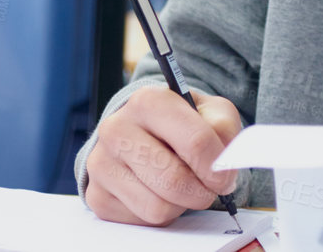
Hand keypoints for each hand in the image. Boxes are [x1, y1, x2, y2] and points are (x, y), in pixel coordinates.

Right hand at [85, 86, 241, 225]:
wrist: (142, 132)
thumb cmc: (180, 124)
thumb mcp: (209, 111)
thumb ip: (224, 128)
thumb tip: (225, 159)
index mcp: (147, 101)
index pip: (196, 142)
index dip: (219, 167)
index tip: (223, 175)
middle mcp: (116, 128)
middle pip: (175, 180)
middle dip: (201, 192)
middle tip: (205, 186)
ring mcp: (101, 162)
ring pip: (158, 207)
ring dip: (179, 204)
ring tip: (177, 185)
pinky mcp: (97, 195)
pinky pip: (142, 220)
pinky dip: (159, 214)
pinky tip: (155, 192)